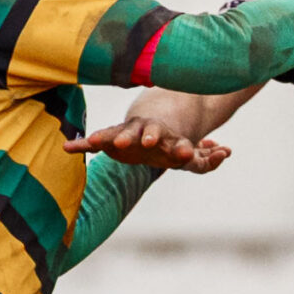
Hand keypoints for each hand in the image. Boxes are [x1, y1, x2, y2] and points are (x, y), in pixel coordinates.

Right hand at [64, 117, 230, 172]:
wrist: (150, 135)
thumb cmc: (172, 150)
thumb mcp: (193, 159)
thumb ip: (207, 159)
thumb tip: (227, 151)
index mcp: (171, 140)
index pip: (178, 143)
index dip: (183, 149)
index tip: (187, 152)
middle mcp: (150, 134)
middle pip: (150, 133)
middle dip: (148, 136)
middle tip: (147, 142)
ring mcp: (130, 135)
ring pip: (121, 133)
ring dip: (112, 137)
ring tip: (99, 141)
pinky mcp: (112, 140)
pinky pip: (96, 141)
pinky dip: (82, 145)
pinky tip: (67, 148)